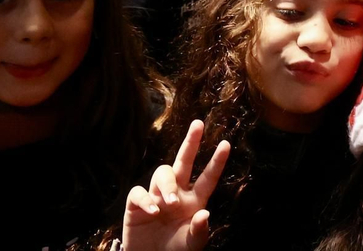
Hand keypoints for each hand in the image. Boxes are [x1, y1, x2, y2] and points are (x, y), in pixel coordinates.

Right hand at [121, 120, 230, 250]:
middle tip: (198, 124)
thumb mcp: (191, 244)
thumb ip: (198, 231)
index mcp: (194, 201)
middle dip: (191, 142)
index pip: (207, 177)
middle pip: (183, 162)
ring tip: (170, 202)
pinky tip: (153, 211)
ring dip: (167, 184)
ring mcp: (156, 197)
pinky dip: (145, 199)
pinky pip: (138, 192)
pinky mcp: (136, 206)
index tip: (226, 143)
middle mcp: (176, 194)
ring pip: (162, 173)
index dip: (216, 161)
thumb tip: (204, 215)